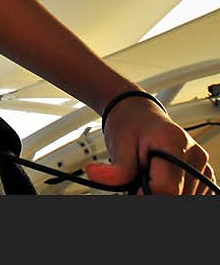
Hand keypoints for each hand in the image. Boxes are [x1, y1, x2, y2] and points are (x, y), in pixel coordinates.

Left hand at [85, 95, 214, 194]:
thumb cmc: (128, 124)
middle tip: (139, 181)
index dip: (147, 195)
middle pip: (177, 195)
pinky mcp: (204, 174)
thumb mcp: (117, 144)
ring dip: (164, 194)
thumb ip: (117, 170)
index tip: (134, 190)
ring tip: (151, 177)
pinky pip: (192, 195)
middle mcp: (194, 155)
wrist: (136, 112)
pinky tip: (161, 180)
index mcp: (174, 143)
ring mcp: (203, 165)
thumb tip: (105, 181)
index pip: (167, 188)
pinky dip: (174, 193)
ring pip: (186, 198)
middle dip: (154, 194)